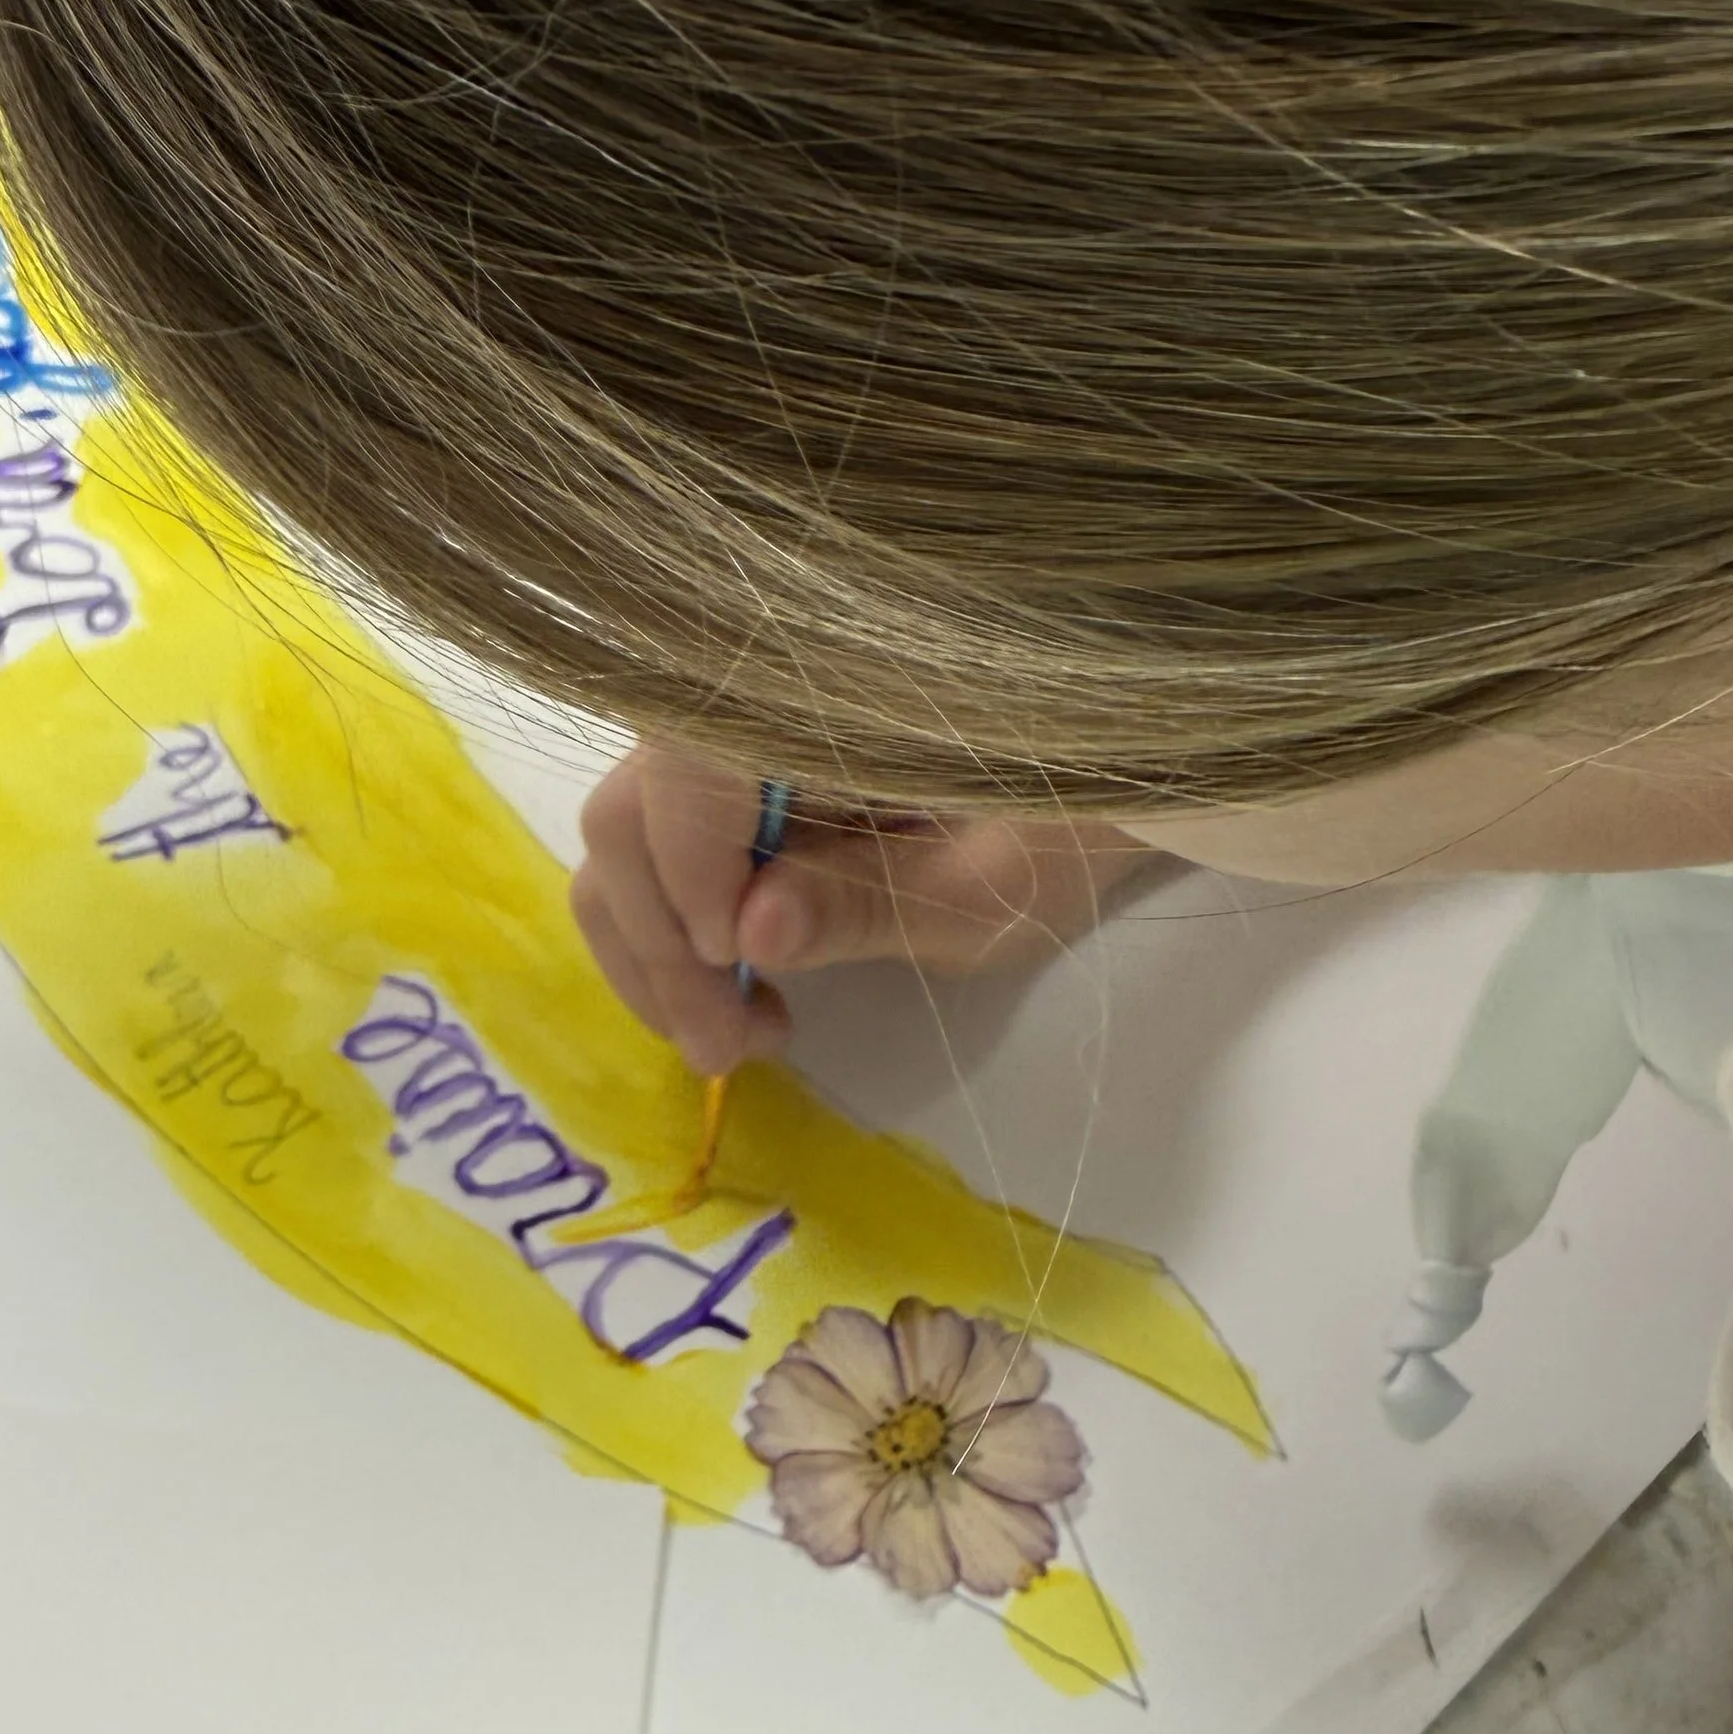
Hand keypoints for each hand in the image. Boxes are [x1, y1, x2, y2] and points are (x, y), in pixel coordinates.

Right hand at [571, 741, 1166, 1072]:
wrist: (1110, 771)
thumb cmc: (1067, 819)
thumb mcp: (985, 886)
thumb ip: (865, 903)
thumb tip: (748, 931)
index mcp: (818, 685)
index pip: (685, 761)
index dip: (688, 872)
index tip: (740, 970)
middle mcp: (749, 686)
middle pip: (626, 811)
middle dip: (660, 943)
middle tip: (726, 1048)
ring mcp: (727, 727)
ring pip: (621, 835)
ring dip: (657, 948)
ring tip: (739, 1030)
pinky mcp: (724, 771)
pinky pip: (653, 843)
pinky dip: (674, 924)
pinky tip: (741, 980)